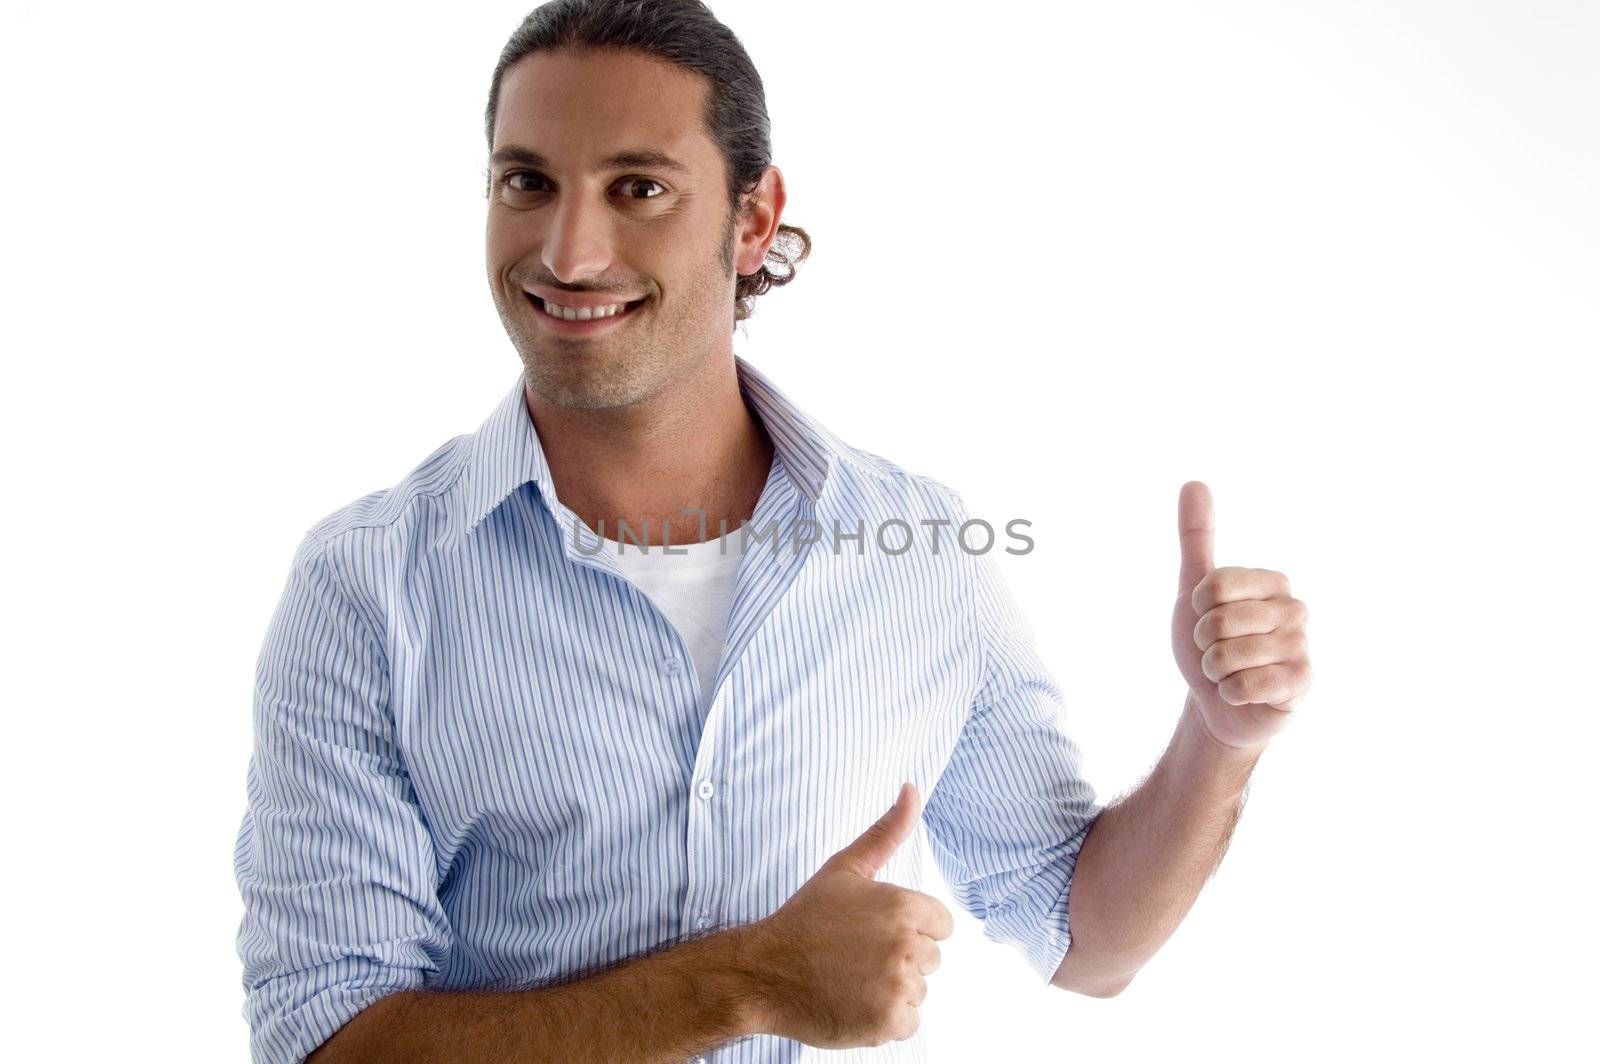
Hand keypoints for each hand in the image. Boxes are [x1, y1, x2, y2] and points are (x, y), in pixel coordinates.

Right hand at [740, 783, 953, 1047]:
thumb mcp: (846, 868)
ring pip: (919, 991)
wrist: (764, 972)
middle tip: (857, 956)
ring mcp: (896, 986)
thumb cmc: (805, 919)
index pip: (941, 924)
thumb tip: (912, 789)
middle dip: (901, 959)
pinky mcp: (887, 1022)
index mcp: (902, 906)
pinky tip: (854, 1003)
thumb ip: (886, 831)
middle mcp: (905, 945)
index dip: (911, 928)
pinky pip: (908, 1022)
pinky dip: (884, 1020)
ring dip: (892, 990)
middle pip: (931, 958)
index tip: (876, 932)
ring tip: (852, 979)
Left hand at [1169, 481, 1311, 750]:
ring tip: (1228, 672)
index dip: (1197, 609)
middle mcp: (1294, 610)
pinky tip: (1241, 692)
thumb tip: (1194, 482)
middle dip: (1203, 642)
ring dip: (1214, 670)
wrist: (1217, 703)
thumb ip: (1197, 536)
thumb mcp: (1194, 588)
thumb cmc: (1208, 643)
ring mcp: (1301, 647)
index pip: (1214, 586)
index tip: (1206, 619)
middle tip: (1217, 651)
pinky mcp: (1301, 684)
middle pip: (1218, 620)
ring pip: (1229, 654)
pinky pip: (1247, 684)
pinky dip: (1230, 692)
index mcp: (1272, 582)